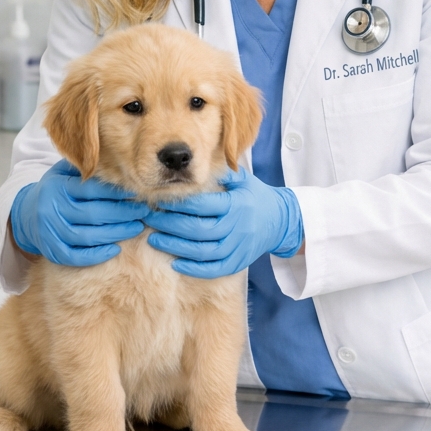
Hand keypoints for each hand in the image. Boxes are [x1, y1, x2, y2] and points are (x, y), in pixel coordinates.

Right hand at [11, 160, 148, 266]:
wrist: (26, 215)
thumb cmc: (55, 190)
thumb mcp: (64, 172)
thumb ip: (84, 166)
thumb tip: (115, 157)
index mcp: (58, 186)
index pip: (91, 189)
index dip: (117, 192)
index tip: (138, 192)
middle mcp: (52, 209)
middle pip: (94, 213)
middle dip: (123, 213)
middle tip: (145, 211)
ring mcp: (50, 232)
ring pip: (88, 236)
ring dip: (116, 233)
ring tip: (137, 227)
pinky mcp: (51, 251)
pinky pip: (76, 256)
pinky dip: (97, 255)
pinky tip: (116, 249)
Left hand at [144, 167, 302, 277]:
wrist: (281, 221)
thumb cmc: (255, 196)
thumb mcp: (243, 180)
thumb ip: (222, 172)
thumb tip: (197, 161)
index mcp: (235, 204)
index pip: (203, 205)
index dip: (179, 204)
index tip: (160, 199)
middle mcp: (236, 227)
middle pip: (198, 229)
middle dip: (170, 225)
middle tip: (150, 218)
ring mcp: (237, 247)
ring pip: (202, 251)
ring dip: (176, 247)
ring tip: (154, 239)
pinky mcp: (238, 262)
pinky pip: (214, 269)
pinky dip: (194, 268)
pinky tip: (175, 263)